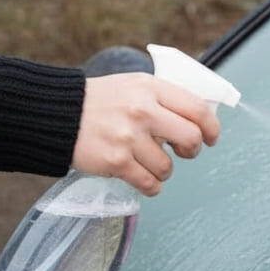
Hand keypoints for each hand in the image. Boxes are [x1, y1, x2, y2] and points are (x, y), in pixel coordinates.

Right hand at [72, 72, 221, 195]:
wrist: (58, 114)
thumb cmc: (100, 101)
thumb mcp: (134, 85)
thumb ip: (164, 99)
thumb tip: (198, 119)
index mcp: (150, 88)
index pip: (197, 108)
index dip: (211, 127)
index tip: (211, 137)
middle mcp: (142, 111)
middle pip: (191, 138)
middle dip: (191, 150)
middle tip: (183, 152)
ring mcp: (128, 137)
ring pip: (168, 167)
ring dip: (164, 170)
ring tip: (149, 162)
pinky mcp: (116, 162)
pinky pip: (149, 184)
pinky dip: (151, 185)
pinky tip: (143, 178)